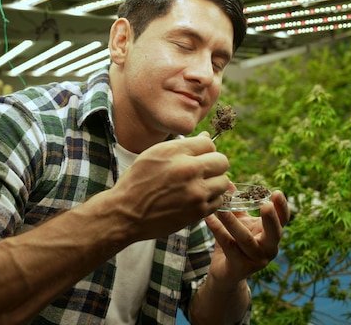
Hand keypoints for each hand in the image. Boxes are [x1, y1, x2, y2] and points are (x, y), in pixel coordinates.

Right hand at [111, 133, 229, 240]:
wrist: (126, 213)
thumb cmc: (137, 181)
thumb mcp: (153, 154)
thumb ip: (182, 146)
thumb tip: (206, 136)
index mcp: (175, 152)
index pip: (208, 143)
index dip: (205, 150)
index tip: (199, 157)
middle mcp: (188, 170)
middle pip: (222, 161)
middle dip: (214, 164)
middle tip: (203, 171)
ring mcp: (195, 192)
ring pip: (224, 182)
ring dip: (214, 183)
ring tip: (200, 186)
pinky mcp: (198, 211)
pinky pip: (218, 201)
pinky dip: (211, 199)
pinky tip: (196, 199)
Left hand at [204, 190, 289, 285]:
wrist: (225, 273)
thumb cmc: (235, 244)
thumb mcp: (239, 223)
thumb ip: (236, 205)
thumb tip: (227, 180)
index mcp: (272, 235)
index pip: (283, 220)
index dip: (282, 207)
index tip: (277, 192)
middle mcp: (269, 249)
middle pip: (275, 234)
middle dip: (271, 219)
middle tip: (266, 205)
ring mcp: (256, 261)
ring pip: (245, 239)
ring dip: (232, 222)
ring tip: (222, 208)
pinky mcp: (241, 268)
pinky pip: (228, 246)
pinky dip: (218, 230)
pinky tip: (209, 218)